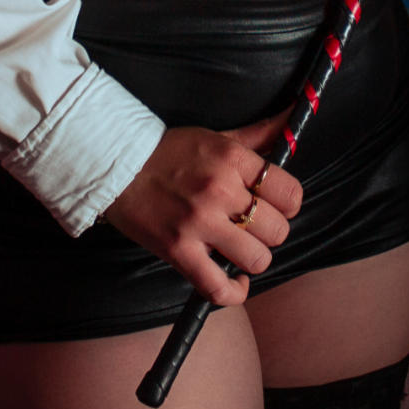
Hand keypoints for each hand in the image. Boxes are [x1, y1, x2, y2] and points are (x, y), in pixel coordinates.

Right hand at [98, 110, 303, 306]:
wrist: (116, 164)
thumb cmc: (169, 151)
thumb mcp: (217, 136)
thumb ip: (259, 133)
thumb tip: (292, 116)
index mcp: (232, 159)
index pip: (289, 192)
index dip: (288, 204)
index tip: (276, 206)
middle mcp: (220, 190)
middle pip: (277, 229)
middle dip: (270, 231)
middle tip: (253, 226)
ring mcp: (199, 223)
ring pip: (257, 258)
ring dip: (253, 257)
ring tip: (240, 247)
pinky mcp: (178, 250)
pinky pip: (218, 287)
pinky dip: (234, 292)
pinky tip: (236, 281)